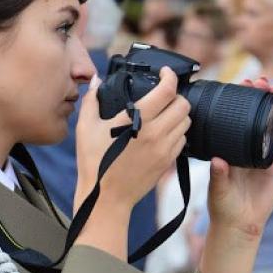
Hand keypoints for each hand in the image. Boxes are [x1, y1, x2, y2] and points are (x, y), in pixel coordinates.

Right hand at [74, 67, 190, 211]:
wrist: (106, 199)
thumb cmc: (94, 163)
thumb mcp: (86, 128)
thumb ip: (92, 100)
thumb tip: (94, 80)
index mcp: (138, 120)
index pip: (168, 90)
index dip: (170, 77)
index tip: (165, 73)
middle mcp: (156, 133)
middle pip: (183, 104)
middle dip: (175, 96)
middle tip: (163, 96)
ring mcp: (164, 149)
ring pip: (186, 122)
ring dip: (178, 114)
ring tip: (163, 114)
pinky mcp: (167, 162)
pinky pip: (183, 141)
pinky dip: (177, 133)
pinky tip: (162, 133)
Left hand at [206, 78, 272, 240]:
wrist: (239, 224)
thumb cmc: (223, 205)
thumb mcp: (218, 188)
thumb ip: (219, 175)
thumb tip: (218, 160)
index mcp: (230, 149)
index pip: (235, 120)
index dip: (239, 103)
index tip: (238, 86)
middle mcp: (247, 149)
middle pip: (255, 117)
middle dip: (257, 98)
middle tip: (257, 80)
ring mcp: (263, 155)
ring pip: (270, 124)